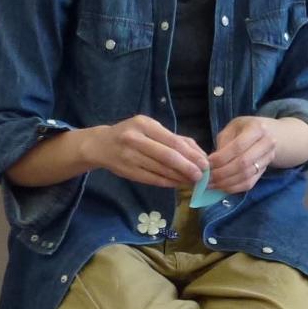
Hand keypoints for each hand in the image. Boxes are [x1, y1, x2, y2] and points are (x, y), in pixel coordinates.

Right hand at [86, 116, 206, 188]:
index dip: (190, 154)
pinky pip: (153, 179)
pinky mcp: (128, 172)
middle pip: (167, 157)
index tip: (205, 163)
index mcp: (144, 124)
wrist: (102, 145)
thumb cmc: (131, 133)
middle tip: (202, 176)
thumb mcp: (149, 128)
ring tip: (193, 181)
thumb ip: (172, 138)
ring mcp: (130, 157)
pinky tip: (178, 184)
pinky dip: (168, 182)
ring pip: (161, 170)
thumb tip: (199, 153)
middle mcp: (135, 139)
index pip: (172, 141)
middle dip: (187, 168)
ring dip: (180, 177)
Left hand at [206, 116, 277, 194]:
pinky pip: (249, 183)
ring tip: (211, 184)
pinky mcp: (264, 171)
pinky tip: (221, 187)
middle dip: (222, 173)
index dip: (221, 158)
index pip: (238, 147)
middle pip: (243, 163)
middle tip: (207, 177)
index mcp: (257, 129)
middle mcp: (267, 144)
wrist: (267, 133)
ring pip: (246, 176)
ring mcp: (268, 159)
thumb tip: (212, 163)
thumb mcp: (232, 128)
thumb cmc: (244, 129)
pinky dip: (233, 188)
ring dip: (226, 182)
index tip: (207, 164)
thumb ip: (224, 143)